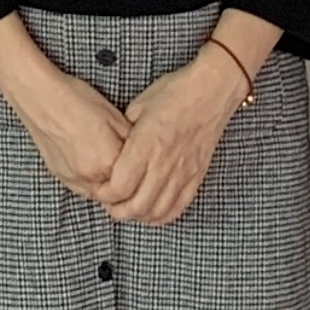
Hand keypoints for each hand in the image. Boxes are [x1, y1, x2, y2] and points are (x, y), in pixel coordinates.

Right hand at [9, 59, 133, 201]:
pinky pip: (81, 187)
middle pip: (115, 194)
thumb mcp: (115, 117)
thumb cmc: (77, 100)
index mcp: (107, 162)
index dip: (138, 175)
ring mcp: (71, 179)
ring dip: (106, 183)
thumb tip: (143, 156)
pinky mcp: (59, 175)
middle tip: (127, 168)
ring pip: (98, 193)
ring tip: (108, 161)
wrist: (40, 96)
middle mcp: (89, 178)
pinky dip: (90, 179)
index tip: (142, 168)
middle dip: (123, 183)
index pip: (133, 183)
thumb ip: (131, 143)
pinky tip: (91, 160)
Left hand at [96, 48, 246, 227]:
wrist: (210, 92)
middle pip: (137, 205)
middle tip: (110, 206)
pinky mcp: (196, 177)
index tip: (99, 191)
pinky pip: (178, 207)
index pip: (119, 186)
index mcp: (144, 145)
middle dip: (118, 211)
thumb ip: (124, 133)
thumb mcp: (138, 107)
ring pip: (157, 211)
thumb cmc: (173, 94)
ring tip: (129, 211)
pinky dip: (162, 216)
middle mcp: (163, 163)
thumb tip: (113, 151)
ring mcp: (182, 173)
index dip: (105, 195)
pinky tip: (152, 213)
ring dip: (139, 217)